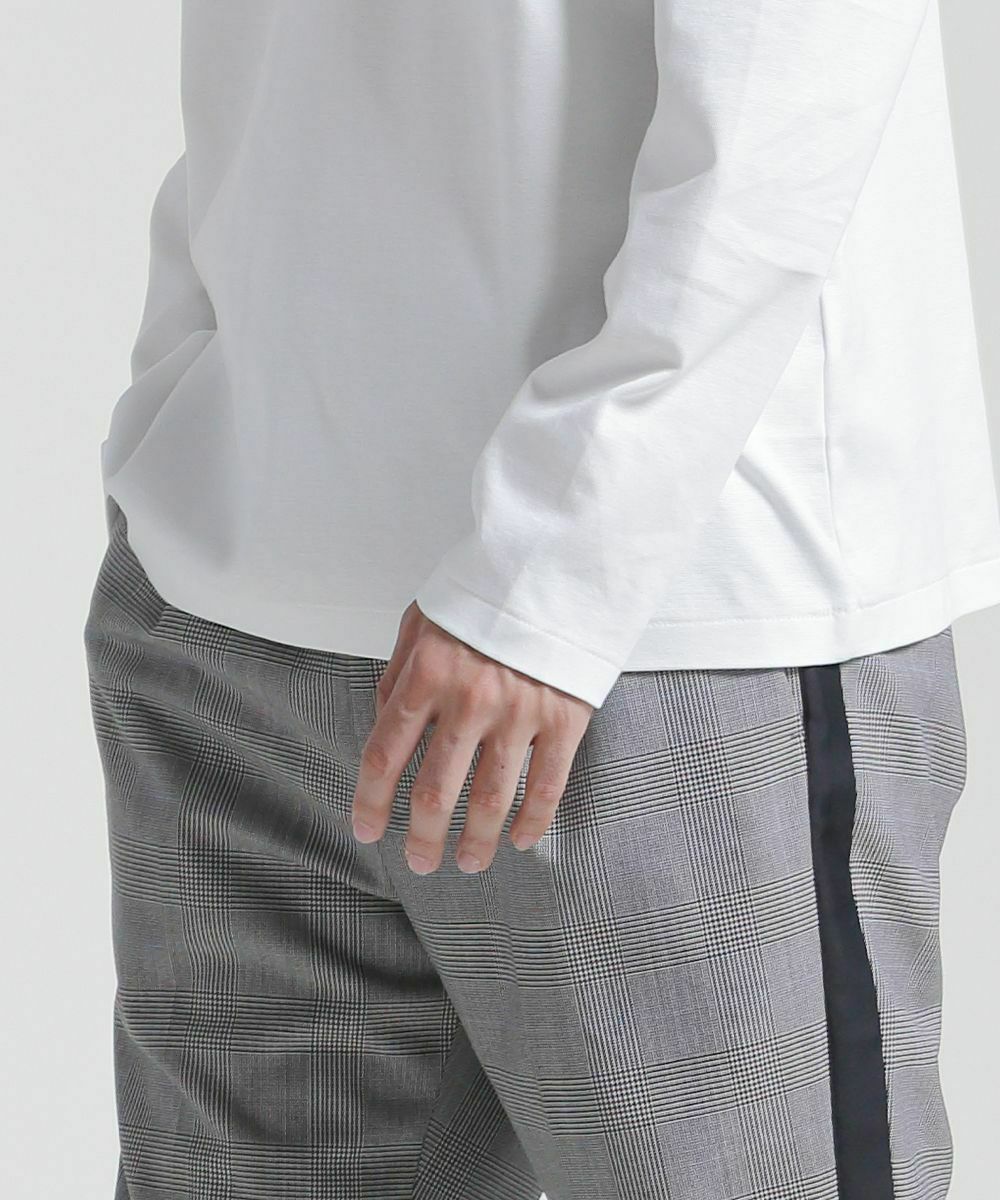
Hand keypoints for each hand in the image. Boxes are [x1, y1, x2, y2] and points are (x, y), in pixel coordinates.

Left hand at [351, 601, 593, 873]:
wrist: (559, 567)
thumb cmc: (485, 594)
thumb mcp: (423, 618)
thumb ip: (398, 673)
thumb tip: (384, 724)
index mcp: (427, 673)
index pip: (384, 752)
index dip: (370, 800)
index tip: (366, 829)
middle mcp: (469, 700)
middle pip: (434, 790)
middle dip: (421, 836)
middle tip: (419, 861)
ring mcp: (519, 712)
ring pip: (490, 799)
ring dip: (475, 841)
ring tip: (468, 862)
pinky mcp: (565, 718)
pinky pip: (547, 786)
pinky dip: (533, 822)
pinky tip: (520, 841)